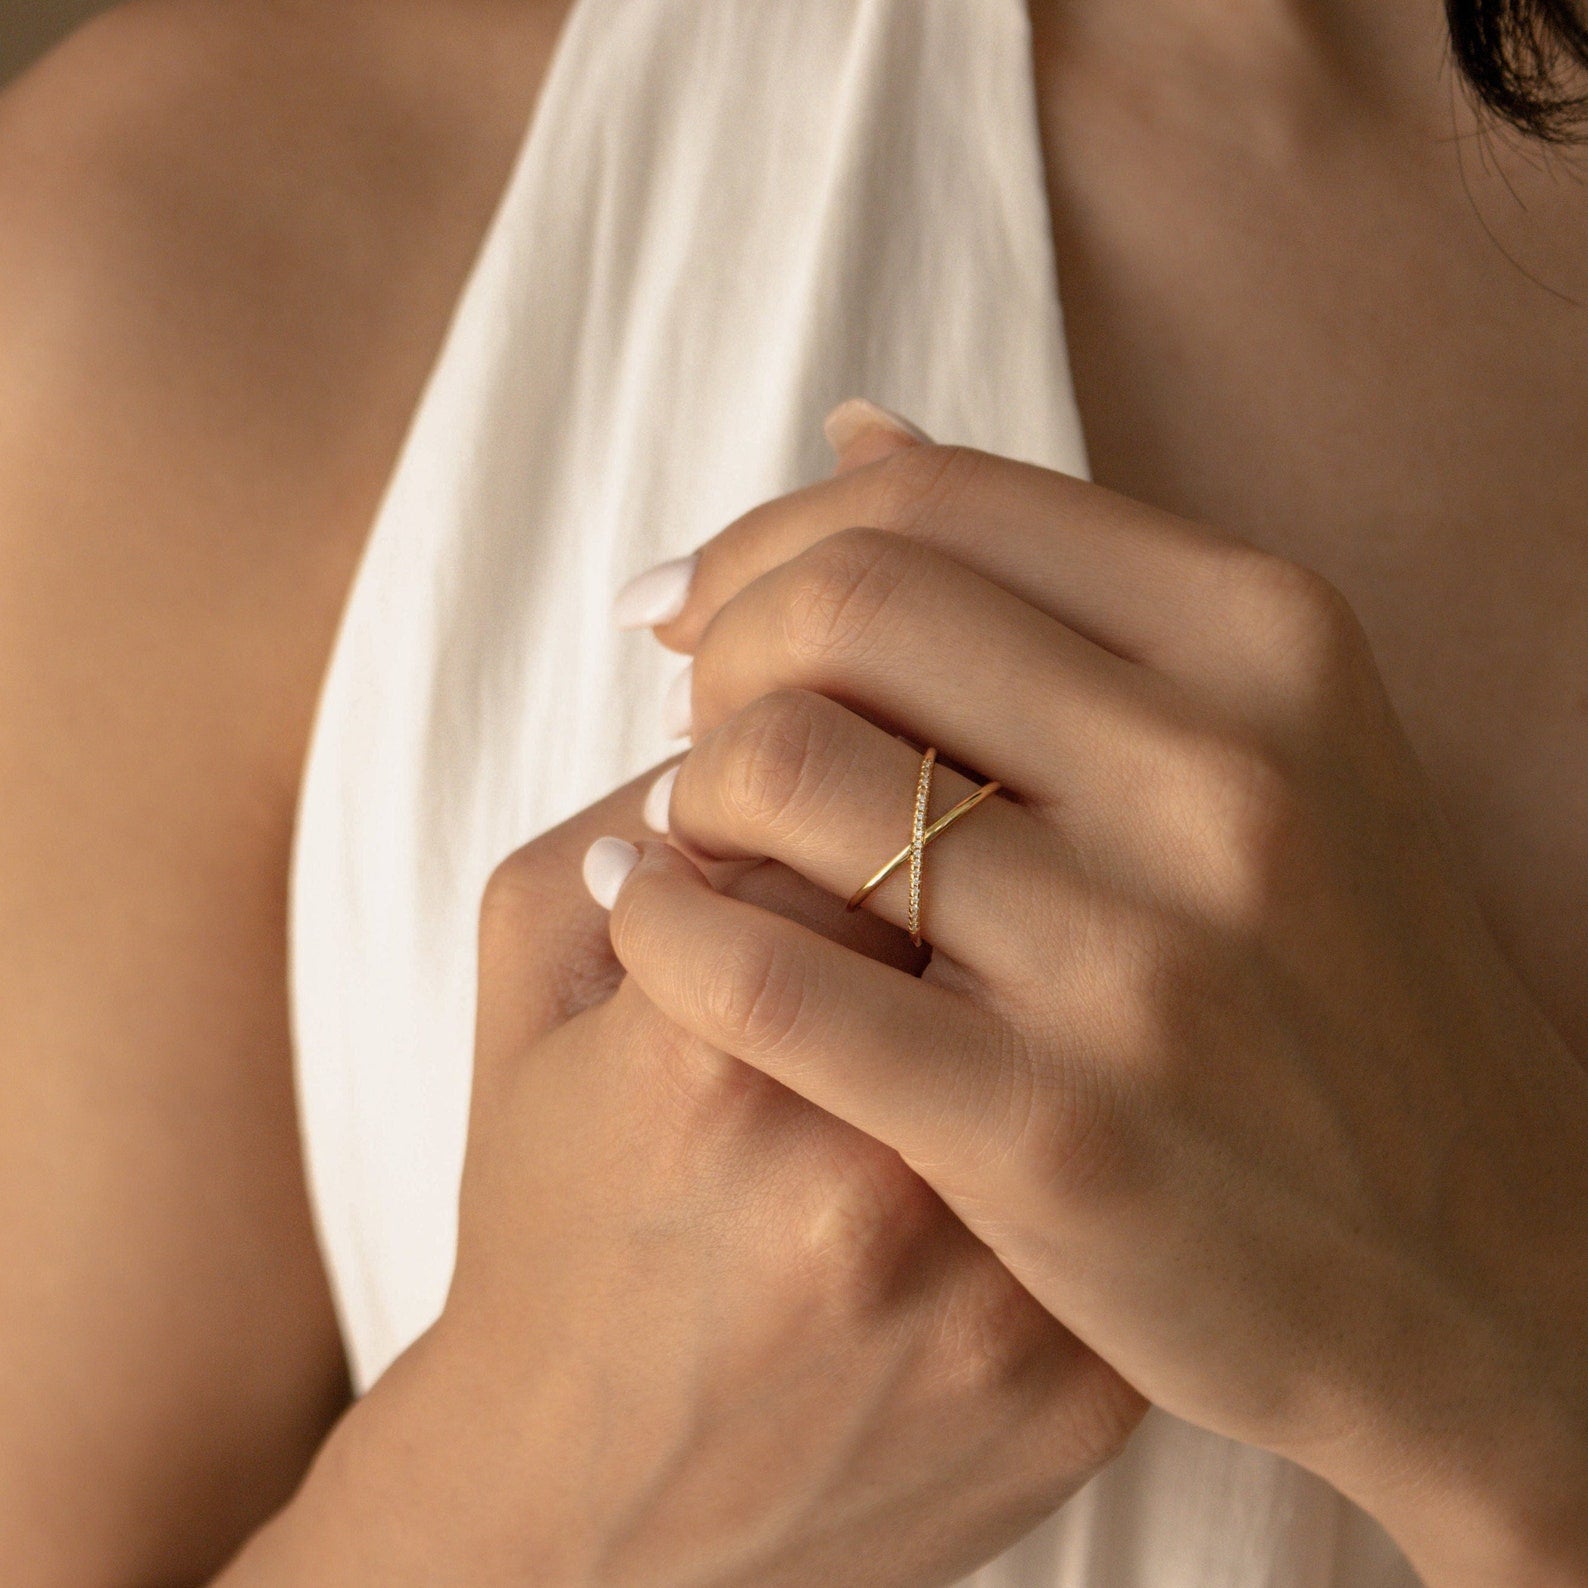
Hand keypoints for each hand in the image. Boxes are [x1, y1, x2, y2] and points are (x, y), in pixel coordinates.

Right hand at [243, 764, 1143, 1585]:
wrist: (599, 1523)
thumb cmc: (554, 1226)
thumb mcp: (525, 1001)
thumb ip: (611, 823)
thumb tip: (766, 703)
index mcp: (704, 1058)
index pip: (850, 791)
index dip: (859, 738)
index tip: (857, 752)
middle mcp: (862, 1177)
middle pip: (992, 886)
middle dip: (966, 819)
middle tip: (948, 818)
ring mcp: (987, 1298)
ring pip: (1088, 1007)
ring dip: (1055, 937)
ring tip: (1002, 938)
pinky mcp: (1074, 1390)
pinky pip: (1137, 1151)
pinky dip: (1098, 1074)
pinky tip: (1058, 1058)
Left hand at [599, 412, 1587, 1585]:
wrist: (1486, 1267)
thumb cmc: (1344, 988)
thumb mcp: (1282, 737)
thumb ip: (1067, 583)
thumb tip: (853, 433)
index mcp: (1266, 643)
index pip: (931, 503)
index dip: (766, 540)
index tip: (690, 607)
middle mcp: (1219, 774)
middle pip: (846, 609)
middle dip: (718, 651)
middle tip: (688, 717)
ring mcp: (1143, 961)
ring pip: (789, 777)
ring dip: (689, 790)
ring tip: (693, 832)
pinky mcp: (1056, 1134)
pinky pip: (770, 980)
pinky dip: (662, 926)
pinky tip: (650, 918)